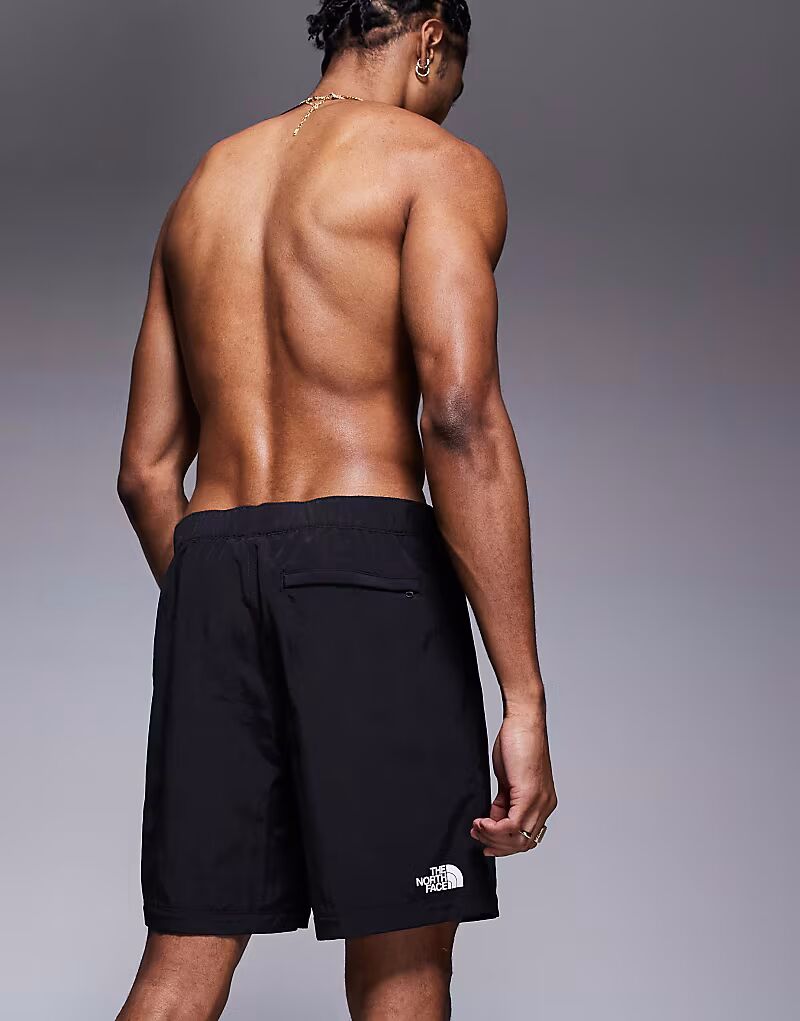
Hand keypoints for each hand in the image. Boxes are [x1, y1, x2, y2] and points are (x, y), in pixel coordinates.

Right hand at [471, 710, 556, 856]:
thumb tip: (494, 817)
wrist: (523, 722)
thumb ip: (505, 801)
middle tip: (479, 836)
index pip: (526, 837)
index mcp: (542, 802)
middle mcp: (545, 804)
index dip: (504, 844)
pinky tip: (482, 821)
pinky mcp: (529, 794)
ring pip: (518, 838)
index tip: (486, 840)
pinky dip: (494, 828)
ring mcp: (539, 800)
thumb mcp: (509, 779)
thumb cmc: (518, 743)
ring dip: (493, 837)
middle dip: (497, 844)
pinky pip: (513, 825)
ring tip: (478, 827)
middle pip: (523, 842)